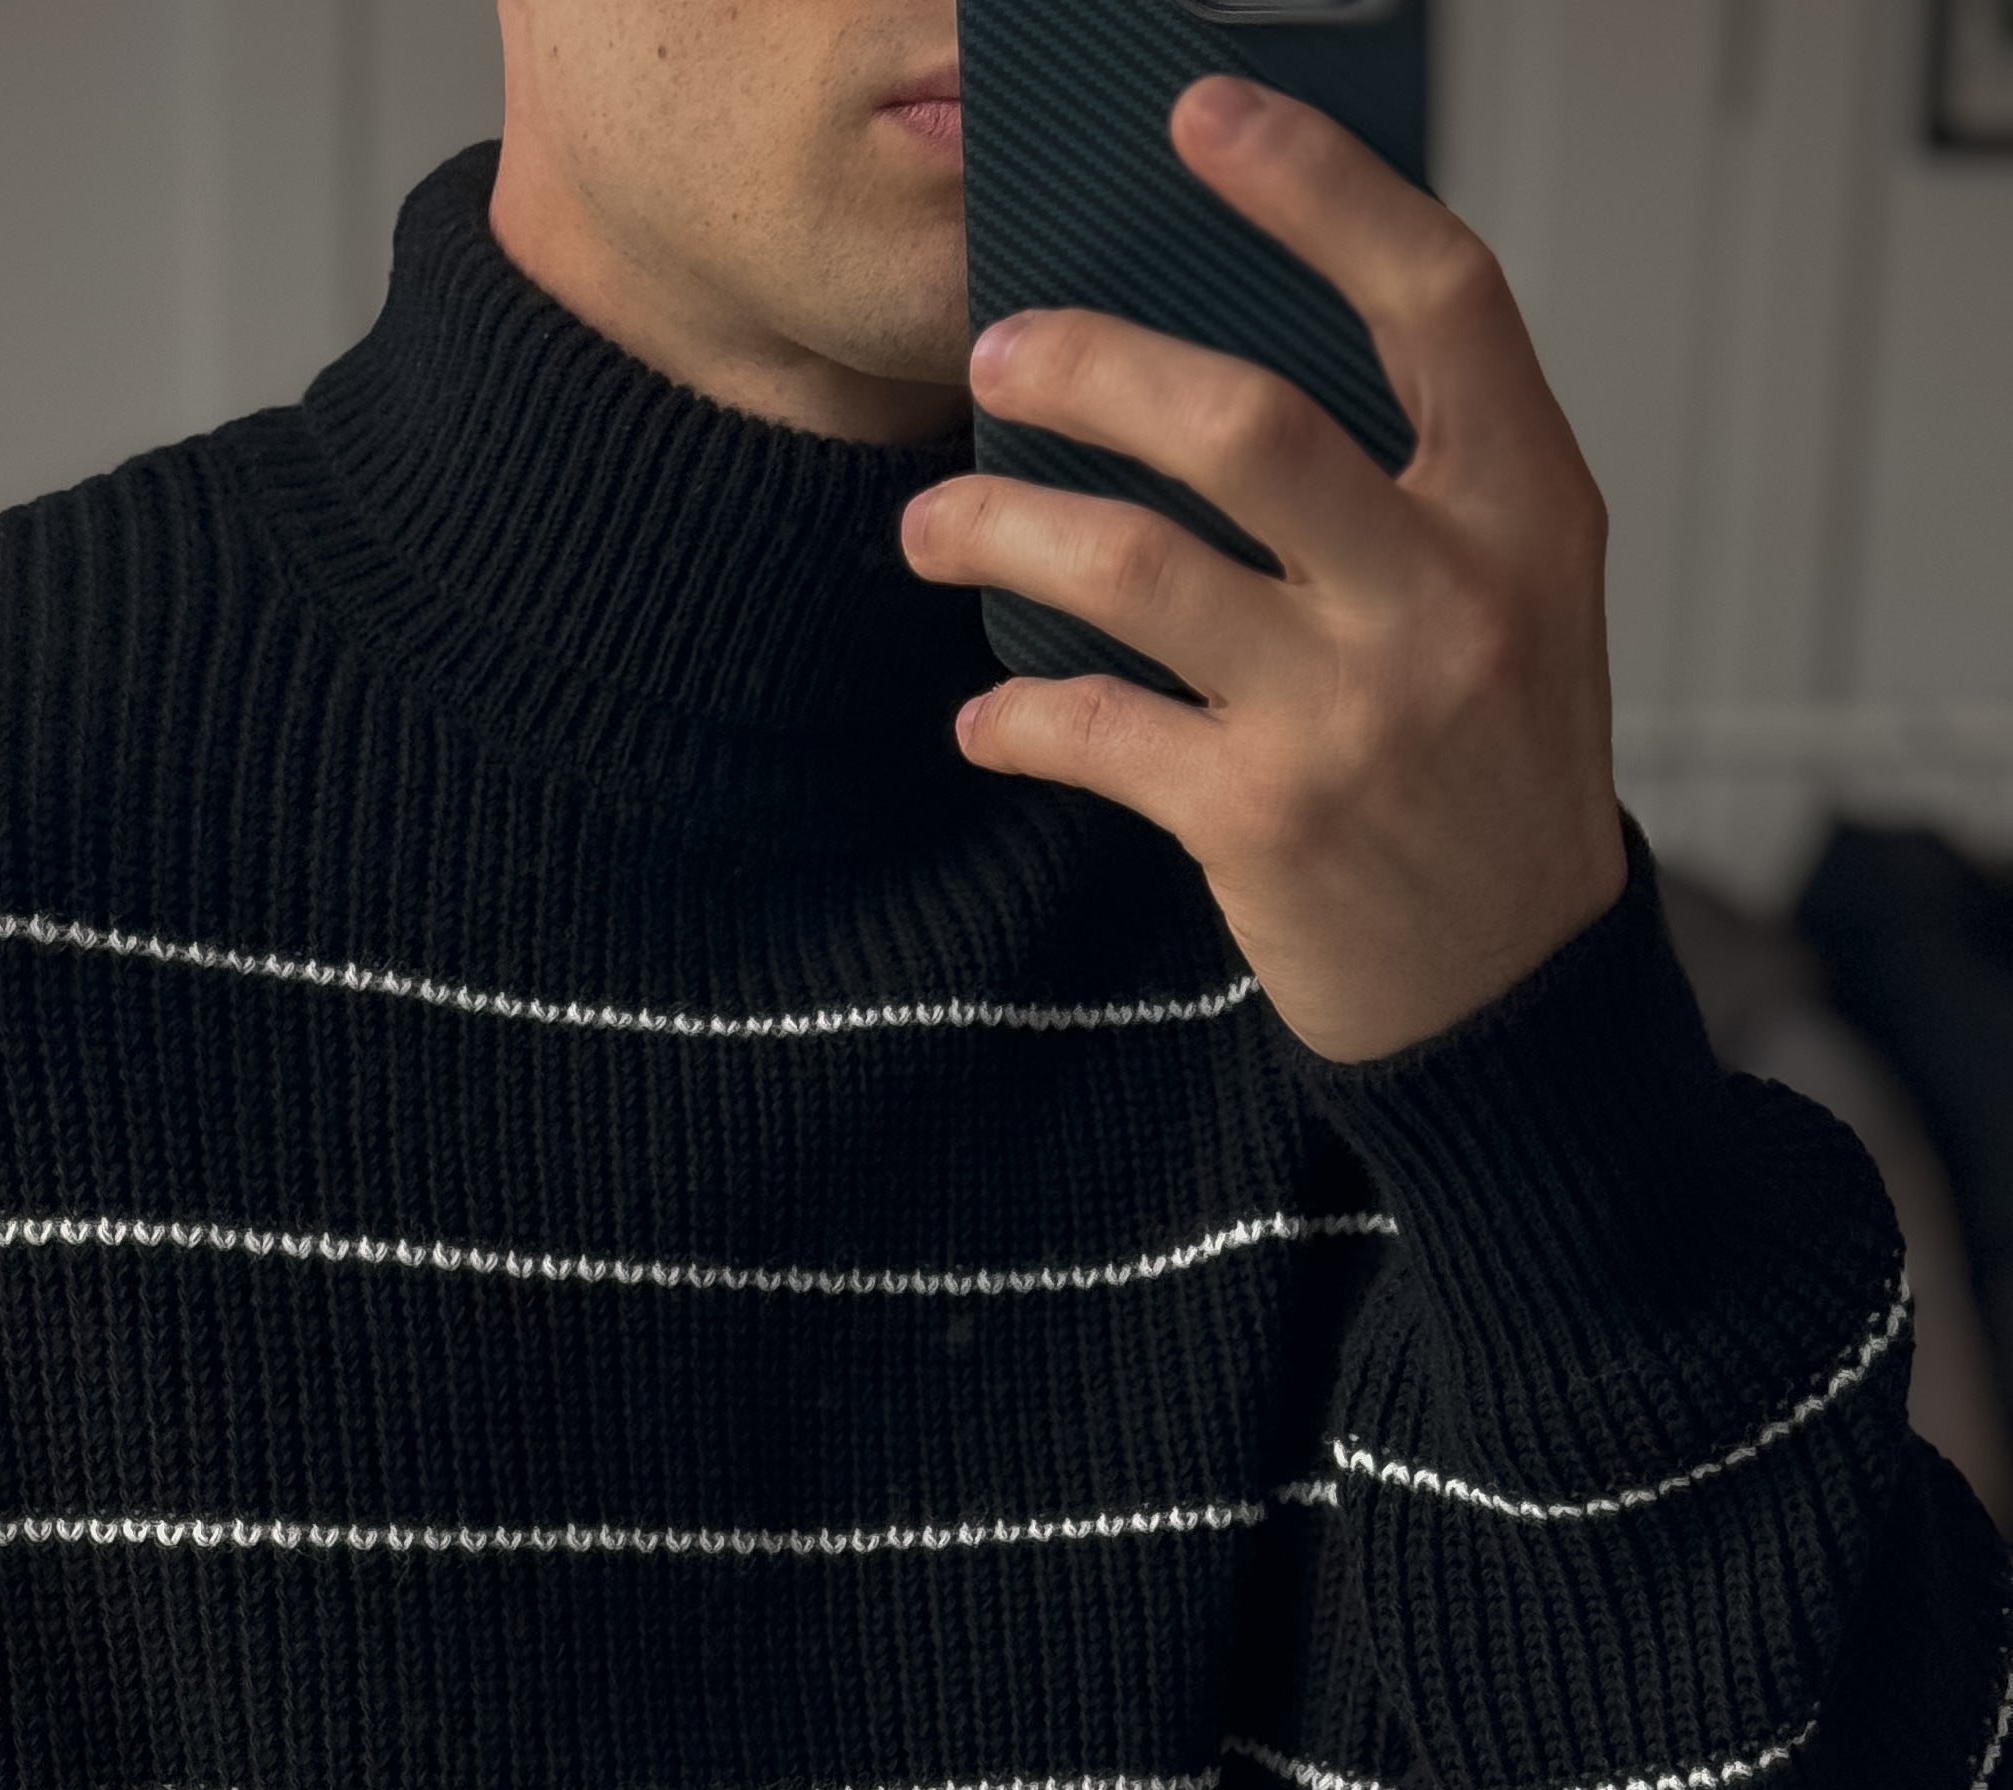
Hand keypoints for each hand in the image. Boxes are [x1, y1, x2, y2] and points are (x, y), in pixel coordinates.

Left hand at [897, 74, 1624, 1063]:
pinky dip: (1020, 715)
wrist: (1513, 996)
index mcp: (1530, 507)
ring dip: (1006, 529)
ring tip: (934, 523)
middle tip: (999, 354)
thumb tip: (1205, 375)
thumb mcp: (1521, 600)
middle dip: (1095, 370)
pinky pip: (1096, 730)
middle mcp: (1449, 596)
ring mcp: (1354, 711)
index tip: (1200, 116)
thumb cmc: (1495, 779)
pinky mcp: (1263, 820)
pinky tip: (988, 715)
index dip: (1317, 187)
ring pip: (1137, 567)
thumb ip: (1416, 482)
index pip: (1438, 293)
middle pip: (1245, 422)